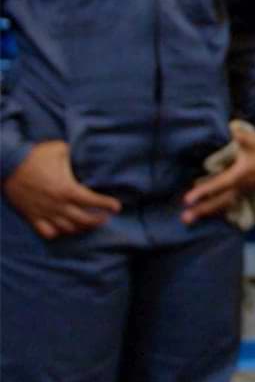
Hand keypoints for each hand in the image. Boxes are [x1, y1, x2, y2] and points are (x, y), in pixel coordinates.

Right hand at [2, 142, 120, 238]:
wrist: (7, 165)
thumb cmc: (35, 156)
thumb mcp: (60, 149)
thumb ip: (75, 153)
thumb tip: (84, 151)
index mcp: (67, 189)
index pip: (93, 201)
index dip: (107, 204)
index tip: (117, 207)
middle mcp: (58, 204)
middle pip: (83, 220)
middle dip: (97, 220)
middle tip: (104, 218)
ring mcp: (44, 212)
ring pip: (67, 228)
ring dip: (80, 228)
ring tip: (87, 225)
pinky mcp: (32, 216)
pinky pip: (47, 232)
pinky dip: (57, 233)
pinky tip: (62, 229)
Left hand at [181, 128, 254, 224]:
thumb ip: (240, 136)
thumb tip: (229, 130)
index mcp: (241, 174)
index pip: (218, 185)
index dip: (203, 192)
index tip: (187, 200)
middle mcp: (242, 185)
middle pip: (219, 201)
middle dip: (202, 210)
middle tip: (185, 219)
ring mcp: (245, 189)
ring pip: (224, 204)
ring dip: (208, 211)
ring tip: (191, 219)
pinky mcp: (246, 190)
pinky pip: (229, 202)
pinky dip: (218, 208)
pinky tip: (209, 212)